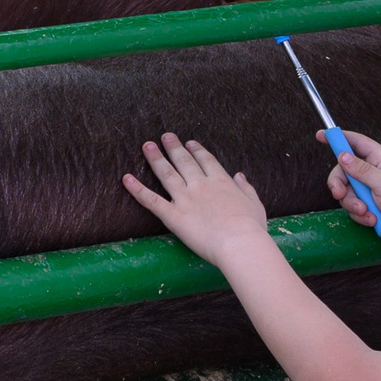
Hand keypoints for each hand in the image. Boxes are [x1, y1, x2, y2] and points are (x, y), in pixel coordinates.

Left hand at [124, 134, 271, 262]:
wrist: (239, 243)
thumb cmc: (251, 229)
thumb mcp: (255, 204)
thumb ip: (246, 188)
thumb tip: (239, 175)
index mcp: (221, 182)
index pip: (206, 161)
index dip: (197, 151)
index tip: (190, 143)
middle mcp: (201, 185)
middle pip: (184, 162)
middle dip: (174, 148)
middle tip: (165, 136)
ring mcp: (185, 199)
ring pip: (166, 174)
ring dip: (155, 158)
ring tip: (147, 146)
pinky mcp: (173, 215)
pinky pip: (151, 200)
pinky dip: (137, 189)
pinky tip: (126, 178)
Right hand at [320, 129, 380, 248]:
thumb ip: (361, 169)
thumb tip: (342, 155)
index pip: (356, 142)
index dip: (339, 138)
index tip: (320, 135)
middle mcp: (374, 173)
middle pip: (344, 171)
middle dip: (340, 185)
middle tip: (339, 194)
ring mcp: (370, 190)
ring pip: (346, 192)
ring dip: (353, 204)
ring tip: (366, 212)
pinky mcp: (368, 206)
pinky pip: (352, 207)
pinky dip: (360, 215)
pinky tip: (373, 220)